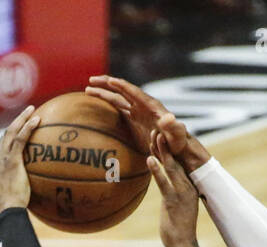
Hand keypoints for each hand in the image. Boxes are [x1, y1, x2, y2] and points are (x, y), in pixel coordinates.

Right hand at [0, 104, 40, 214]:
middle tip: (27, 112)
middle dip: (16, 121)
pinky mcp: (11, 161)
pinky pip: (20, 139)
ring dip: (22, 118)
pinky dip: (28, 127)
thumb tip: (40, 193)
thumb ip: (25, 190)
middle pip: (5, 134)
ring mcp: (3, 159)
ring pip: (11, 132)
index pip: (3, 146)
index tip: (19, 128)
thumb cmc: (15, 210)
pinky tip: (37, 119)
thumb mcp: (18, 198)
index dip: (11, 135)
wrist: (8, 211)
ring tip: (33, 110)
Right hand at [85, 75, 210, 171]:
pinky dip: (108, 104)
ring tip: (88, 90)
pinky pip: (118, 109)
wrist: (177, 146)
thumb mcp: (177, 134)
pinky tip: (99, 103)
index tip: (109, 81)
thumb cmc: (178, 141)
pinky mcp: (134, 120)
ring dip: (103, 93)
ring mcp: (137, 112)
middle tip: (91, 81)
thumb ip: (173, 126)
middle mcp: (142, 106)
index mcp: (150, 106)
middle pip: (121, 91)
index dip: (122, 86)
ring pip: (117, 99)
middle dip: (107, 85)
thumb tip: (168, 118)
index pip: (134, 93)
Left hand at [148, 142, 199, 246]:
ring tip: (156, 135)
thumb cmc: (177, 227)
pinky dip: (156, 169)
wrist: (182, 245)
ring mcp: (181, 193)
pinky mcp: (173, 201)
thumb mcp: (174, 206)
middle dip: (168, 143)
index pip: (179, 162)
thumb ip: (171, 192)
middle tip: (159, 126)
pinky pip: (164, 182)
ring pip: (171, 167)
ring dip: (163, 150)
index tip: (162, 133)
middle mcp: (187, 186)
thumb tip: (163, 183)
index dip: (170, 147)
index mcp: (189, 185)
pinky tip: (149, 158)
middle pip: (177, 160)